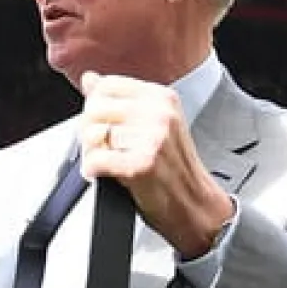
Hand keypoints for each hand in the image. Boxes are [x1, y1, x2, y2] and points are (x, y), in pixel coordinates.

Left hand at [78, 71, 234, 258]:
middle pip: (94, 109)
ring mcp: (152, 138)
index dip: (96, 108)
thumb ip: (120, 101)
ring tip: (109, 163)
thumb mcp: (153, 125)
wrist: (197, 208)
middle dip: (89, 132)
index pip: (106, 85)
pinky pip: (95, 160)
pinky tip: (106, 175)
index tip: (104, 125)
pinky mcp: (141, 165)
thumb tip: (90, 79)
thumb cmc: (175, 171)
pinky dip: (92, 171)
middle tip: (105, 149)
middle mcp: (158, 114)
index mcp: (161, 98)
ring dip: (91, 153)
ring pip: (91, 135)